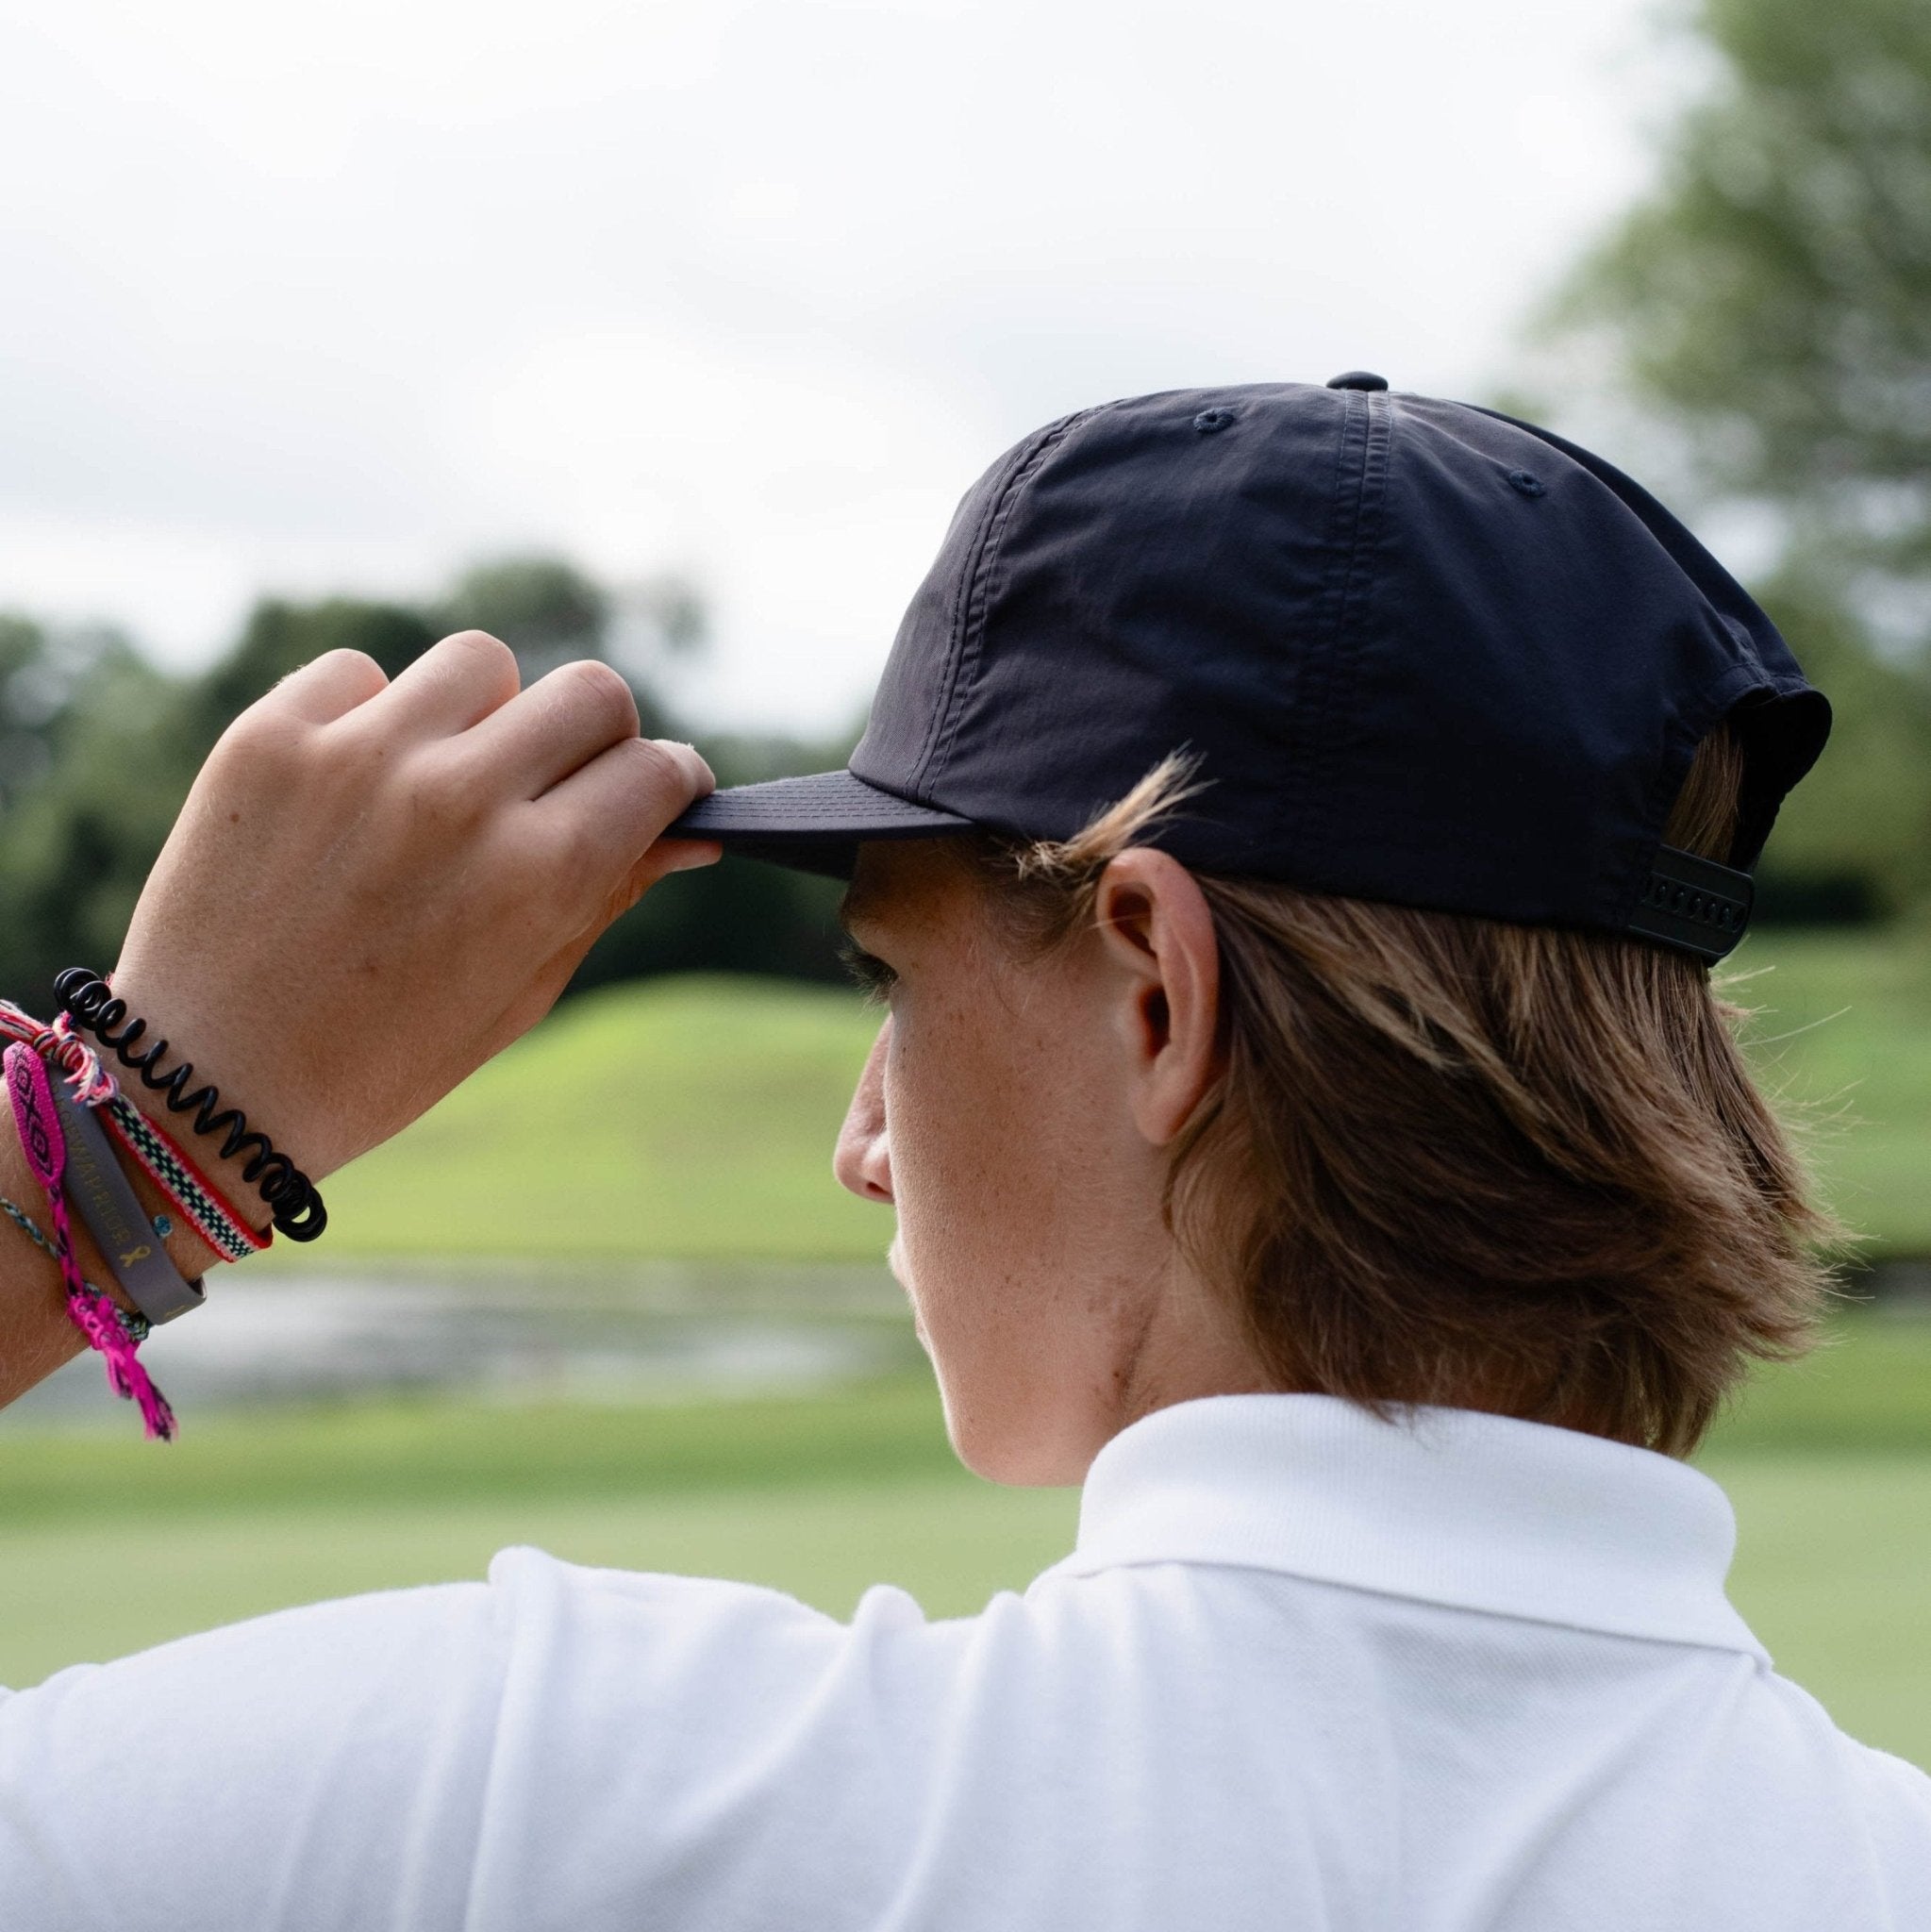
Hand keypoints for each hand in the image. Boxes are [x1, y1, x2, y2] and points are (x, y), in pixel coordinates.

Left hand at [107, 632, 718, 1193]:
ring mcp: (359, 756)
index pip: (656, 768)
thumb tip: (689, 830)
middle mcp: (459, 797)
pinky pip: (360, 673)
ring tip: (443, 780)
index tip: (654, 795)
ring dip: (483, 713)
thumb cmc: (383, 1058)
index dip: (670, 782)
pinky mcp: (270, 736)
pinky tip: (351, 788)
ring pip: (480, 662)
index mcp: (538, 874)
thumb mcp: (522, 992)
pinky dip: (370, 718)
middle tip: (558, 784)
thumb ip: (607, 895)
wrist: (205, 1085)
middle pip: (590, 691)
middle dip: (596, 737)